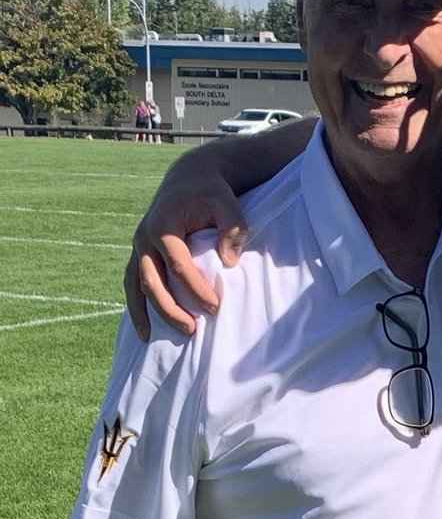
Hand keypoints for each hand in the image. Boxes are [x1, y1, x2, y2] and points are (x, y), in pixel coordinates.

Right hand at [124, 170, 247, 340]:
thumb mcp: (227, 203)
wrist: (190, 177)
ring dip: (147, 313)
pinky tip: (144, 330)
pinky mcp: (139, 254)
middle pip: (152, 281)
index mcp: (164, 225)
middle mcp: (144, 238)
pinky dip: (135, 306)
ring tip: (155, 340)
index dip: (195, 289)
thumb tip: (229, 261)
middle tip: (192, 330)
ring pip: (136, 286)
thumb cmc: (212, 192)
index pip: (178, 265)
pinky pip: (132, 284)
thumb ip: (233, 227)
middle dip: (170, 309)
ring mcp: (138, 247)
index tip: (215, 308)